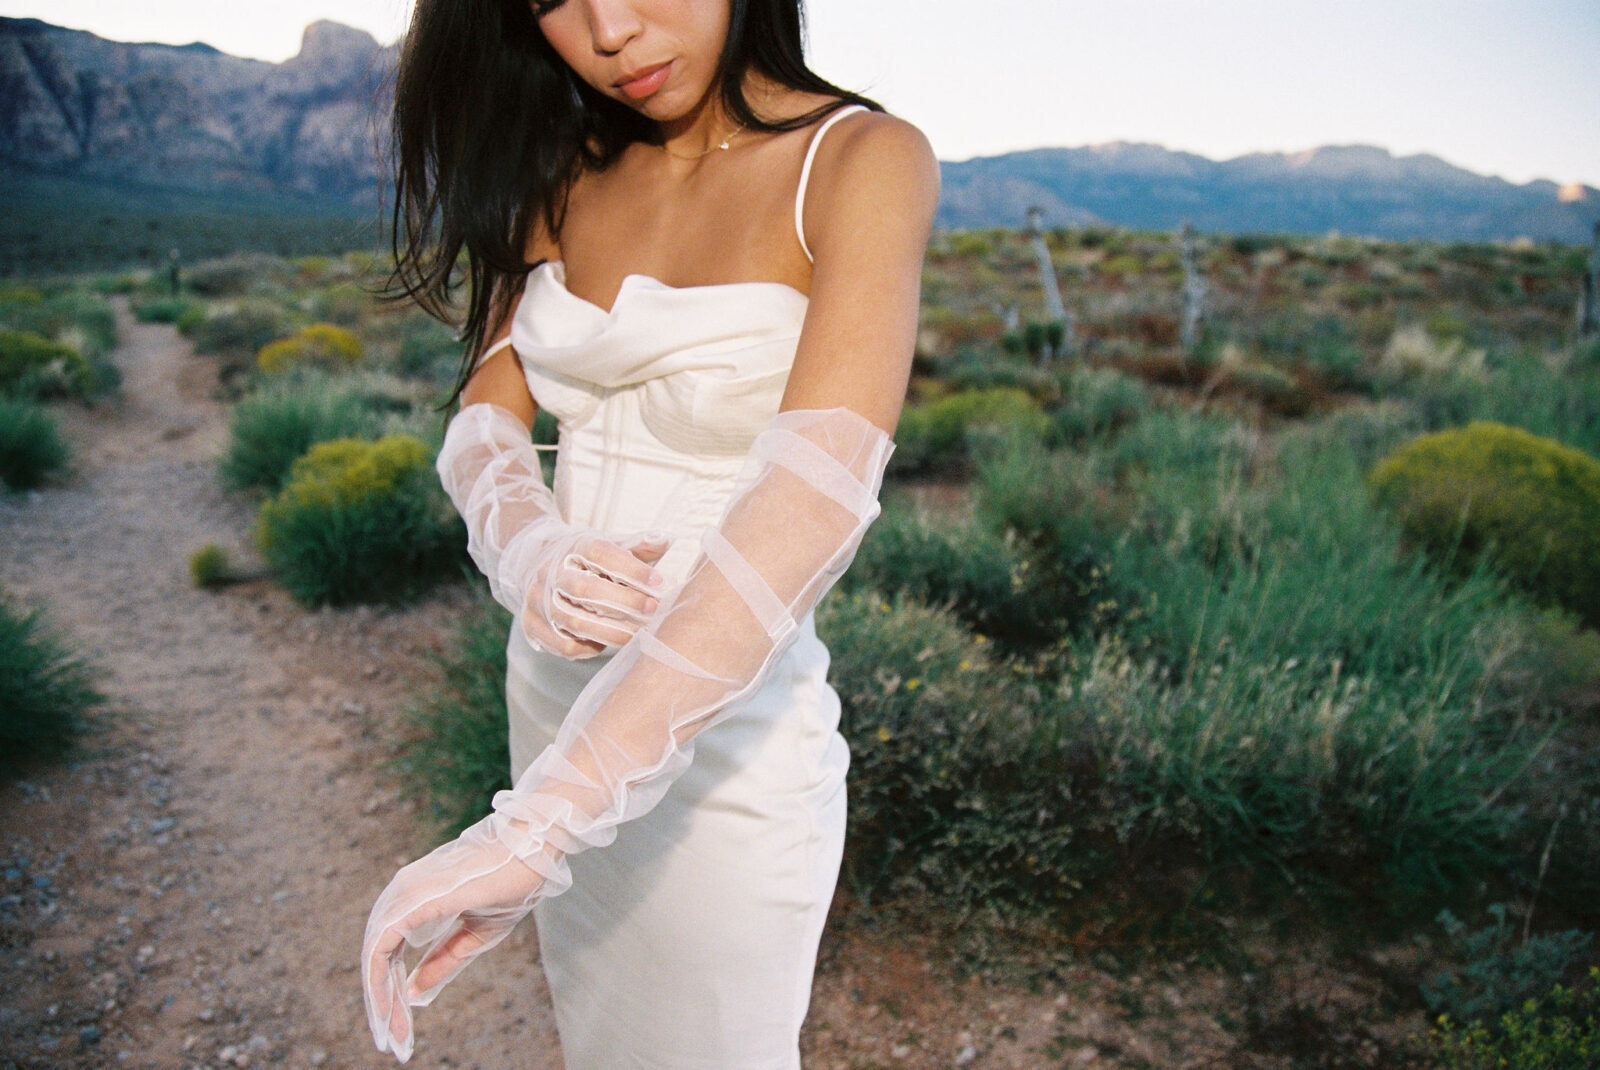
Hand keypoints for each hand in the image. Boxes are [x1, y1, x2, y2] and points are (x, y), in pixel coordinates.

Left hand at [361, 818, 556, 1062]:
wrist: (532, 853)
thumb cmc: (509, 883)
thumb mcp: (475, 934)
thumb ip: (443, 960)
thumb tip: (413, 993)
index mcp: (416, 896)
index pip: (392, 947)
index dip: (392, 986)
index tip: (400, 1024)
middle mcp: (402, 891)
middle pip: (378, 954)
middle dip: (382, 1000)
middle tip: (392, 1040)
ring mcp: (404, 893)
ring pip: (374, 954)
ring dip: (379, 998)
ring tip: (390, 1034)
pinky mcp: (413, 901)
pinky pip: (382, 948)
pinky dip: (380, 982)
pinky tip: (388, 1009)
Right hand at [522, 530, 670, 657]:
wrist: (535, 562)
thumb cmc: (585, 559)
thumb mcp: (609, 544)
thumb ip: (638, 546)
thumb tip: (667, 540)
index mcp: (573, 546)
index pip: (601, 554)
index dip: (631, 569)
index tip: (659, 582)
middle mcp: (551, 571)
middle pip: (586, 589)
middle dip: (624, 602)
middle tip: (652, 609)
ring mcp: (538, 599)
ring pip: (574, 621)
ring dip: (611, 631)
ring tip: (638, 633)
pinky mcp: (532, 624)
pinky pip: (563, 645)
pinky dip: (588, 648)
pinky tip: (606, 642)